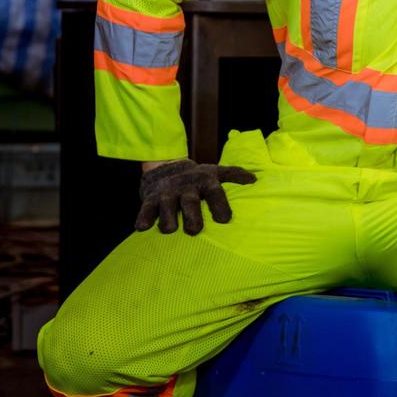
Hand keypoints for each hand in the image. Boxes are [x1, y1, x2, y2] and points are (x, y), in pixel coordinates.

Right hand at [135, 159, 256, 235]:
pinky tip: (142, 228)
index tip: (224, 220)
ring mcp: (168, 194)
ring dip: (168, 221)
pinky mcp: (150, 199)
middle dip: (192, 217)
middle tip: (195, 230)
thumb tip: (254, 180)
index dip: (220, 205)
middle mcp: (186, 188)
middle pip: (190, 203)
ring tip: (170, 229)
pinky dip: (143, 219)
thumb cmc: (196, 177)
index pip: (215, 193)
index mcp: (205, 182)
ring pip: (167, 209)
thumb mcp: (216, 172)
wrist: (165, 166)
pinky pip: (146, 210)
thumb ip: (235, 175)